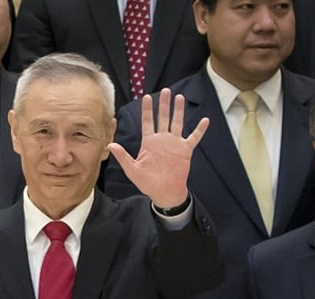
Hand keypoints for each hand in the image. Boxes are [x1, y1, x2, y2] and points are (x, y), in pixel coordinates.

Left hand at [107, 88, 209, 208]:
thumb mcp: (132, 169)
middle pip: (163, 118)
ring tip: (179, 97)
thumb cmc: (147, 182)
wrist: (163, 192)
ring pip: (177, 123)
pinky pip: (194, 138)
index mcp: (149, 142)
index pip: (147, 122)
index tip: (146, 97)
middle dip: (164, 104)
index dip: (147, 110)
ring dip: (178, 111)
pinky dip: (199, 130)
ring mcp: (174, 143)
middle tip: (165, 91)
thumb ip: (122, 156)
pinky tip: (205, 120)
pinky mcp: (185, 150)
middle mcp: (162, 140)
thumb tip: (109, 145)